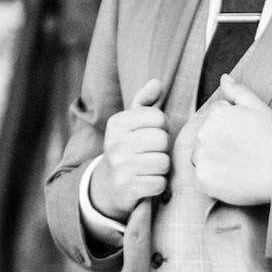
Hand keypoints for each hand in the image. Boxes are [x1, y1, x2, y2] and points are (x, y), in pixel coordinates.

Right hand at [92, 76, 169, 218]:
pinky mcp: (127, 189)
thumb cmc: (127, 148)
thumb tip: (156, 83)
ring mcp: (120, 167)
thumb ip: (144, 101)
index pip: (158, 117)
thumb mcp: (130, 123)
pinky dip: (158, 184)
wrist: (108, 185)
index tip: (152, 134)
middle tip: (153, 153)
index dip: (162, 127)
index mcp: (117, 123)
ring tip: (150, 167)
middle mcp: (115, 143)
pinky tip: (147, 181)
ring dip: (162, 168)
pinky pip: (159, 183)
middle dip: (163, 148)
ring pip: (163, 163)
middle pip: (162, 140)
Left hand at [190, 74, 271, 206]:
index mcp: (214, 114)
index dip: (230, 128)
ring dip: (214, 160)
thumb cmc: (271, 139)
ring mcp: (201, 157)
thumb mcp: (258, 107)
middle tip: (241, 152)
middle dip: (219, 143)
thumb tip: (223, 78)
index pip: (214, 119)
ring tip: (237, 165)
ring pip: (201, 157)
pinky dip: (214, 179)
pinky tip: (232, 177)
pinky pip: (202, 177)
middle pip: (204, 138)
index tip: (244, 136)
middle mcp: (203, 134)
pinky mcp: (203, 179)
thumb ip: (237, 90)